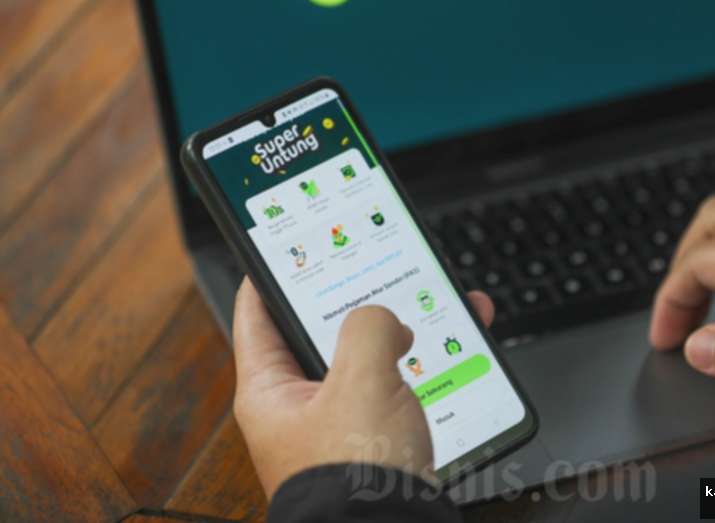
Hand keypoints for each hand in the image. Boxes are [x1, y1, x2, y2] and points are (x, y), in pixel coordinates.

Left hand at [232, 277, 494, 498]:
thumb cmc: (357, 477)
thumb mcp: (361, 380)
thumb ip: (369, 327)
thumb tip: (387, 322)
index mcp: (270, 390)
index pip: (257, 313)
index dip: (271, 272)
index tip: (286, 242)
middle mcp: (300, 405)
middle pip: (321, 331)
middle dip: (355, 297)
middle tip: (375, 264)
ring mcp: (339, 422)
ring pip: (367, 356)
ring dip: (401, 328)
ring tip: (431, 300)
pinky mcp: (376, 438)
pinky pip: (397, 385)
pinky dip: (422, 364)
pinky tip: (451, 349)